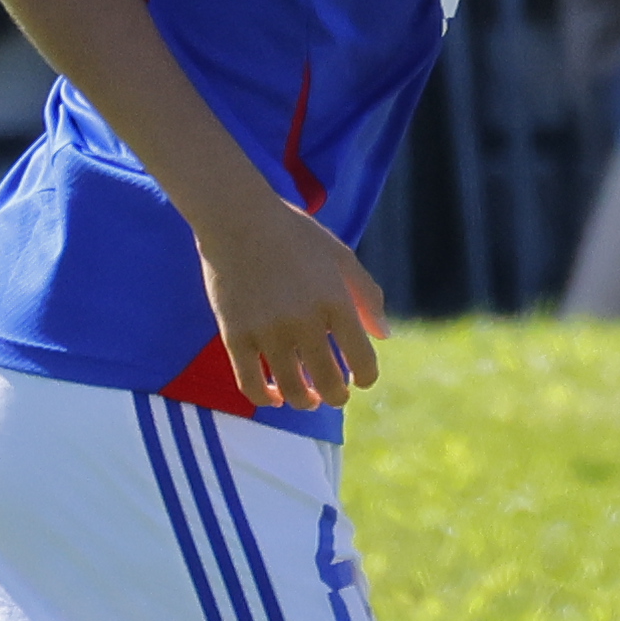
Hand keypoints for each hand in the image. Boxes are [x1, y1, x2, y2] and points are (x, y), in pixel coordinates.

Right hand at [188, 192, 390, 410]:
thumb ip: (367, 296)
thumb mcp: (340, 256)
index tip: (362, 380)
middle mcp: (304, 320)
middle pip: (329, 381)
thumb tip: (384, 337)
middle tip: (335, 396)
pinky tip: (275, 397)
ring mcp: (268, 330)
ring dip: (305, 401)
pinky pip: (251, 383)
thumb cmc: (294, 235)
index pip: (362, 359)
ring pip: (292, 389)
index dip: (366, 377)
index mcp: (335, 301)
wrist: (238, 219)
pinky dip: (265, 398)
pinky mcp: (235, 335)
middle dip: (337, 396)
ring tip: (309, 399)